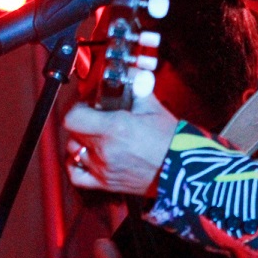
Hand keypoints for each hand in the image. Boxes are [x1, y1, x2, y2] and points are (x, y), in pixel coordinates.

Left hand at [63, 92, 178, 195]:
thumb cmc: (171, 140)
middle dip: (82, 121)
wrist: (183, 170)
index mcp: (114, 128)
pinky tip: (85, 157)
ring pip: (73, 151)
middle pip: (73, 132)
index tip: (88, 106)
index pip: (73, 117)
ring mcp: (103, 168)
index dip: (78, 108)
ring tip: (94, 137)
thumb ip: (136, 88)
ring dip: (81, 141)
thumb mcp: (153, 107)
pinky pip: (76, 175)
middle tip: (95, 118)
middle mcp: (104, 149)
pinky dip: (76, 165)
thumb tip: (130, 73)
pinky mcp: (105, 184)